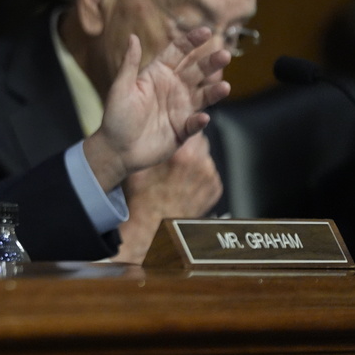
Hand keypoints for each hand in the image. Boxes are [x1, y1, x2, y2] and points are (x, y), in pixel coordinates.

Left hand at [84, 28, 230, 191]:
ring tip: (224, 86)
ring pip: (202, 96)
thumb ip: (130, 64)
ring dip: (214, 91)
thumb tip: (133, 37)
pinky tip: (202, 117)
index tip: (206, 31)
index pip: (178, 53)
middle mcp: (173, 88)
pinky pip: (194, 123)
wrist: (117, 149)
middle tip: (223, 55)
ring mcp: (180, 109)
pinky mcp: (183, 129)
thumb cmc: (116, 116)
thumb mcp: (121, 88)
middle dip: (210, 63)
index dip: (191, 41)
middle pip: (196, 72)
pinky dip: (199, 120)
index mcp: (158, 74)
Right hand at [111, 132, 223, 263]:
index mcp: (182, 155)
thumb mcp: (138, 167)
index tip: (173, 131)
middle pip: (199, 140)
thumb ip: (148, 147)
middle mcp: (201, 164)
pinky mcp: (216, 189)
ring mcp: (211, 177)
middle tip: (174, 155)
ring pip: (205, 157)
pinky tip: (185, 183)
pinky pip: (209, 172)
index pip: (189, 125)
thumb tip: (150, 132)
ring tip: (179, 172)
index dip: (179, 127)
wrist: (157, 228)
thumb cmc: (145, 199)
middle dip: (188, 144)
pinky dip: (200, 175)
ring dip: (195, 160)